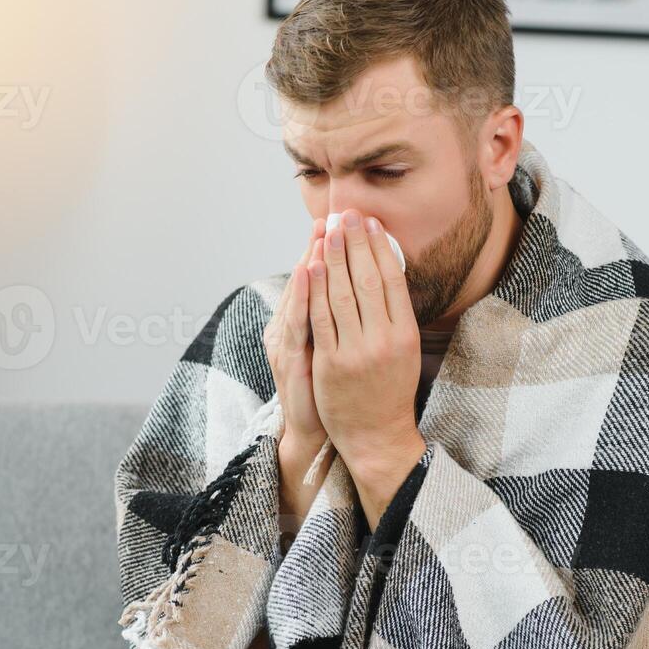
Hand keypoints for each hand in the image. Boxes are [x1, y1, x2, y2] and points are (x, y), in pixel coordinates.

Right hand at [264, 218, 328, 453]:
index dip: (325, 249)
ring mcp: (286, 342)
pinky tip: (307, 271)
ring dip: (309, 260)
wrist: (322, 433)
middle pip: (304, 280)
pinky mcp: (289, 358)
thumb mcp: (337, 349)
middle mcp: (289, 328)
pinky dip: (302, 293)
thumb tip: (362, 287)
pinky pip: (296, 321)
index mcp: (301, 324)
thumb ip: (341, 318)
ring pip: (298, 294)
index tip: (339, 221)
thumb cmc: (334, 391)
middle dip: (319, 246)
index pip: (314, 279)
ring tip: (321, 232)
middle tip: (331, 215)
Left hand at [306, 208, 426, 523]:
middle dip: (355, 243)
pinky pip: (321, 319)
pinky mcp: (330, 363)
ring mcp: (356, 352)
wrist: (377, 436)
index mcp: (406, 333)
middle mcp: (384, 340)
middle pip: (368, 280)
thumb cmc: (390, 389)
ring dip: (334, 257)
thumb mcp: (405, 350)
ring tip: (327, 230)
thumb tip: (387, 270)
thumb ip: (396, 314)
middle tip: (347, 214)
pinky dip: (315, 289)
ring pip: (343, 294)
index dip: (380, 247)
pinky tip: (312, 265)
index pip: (392, 279)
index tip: (371, 222)